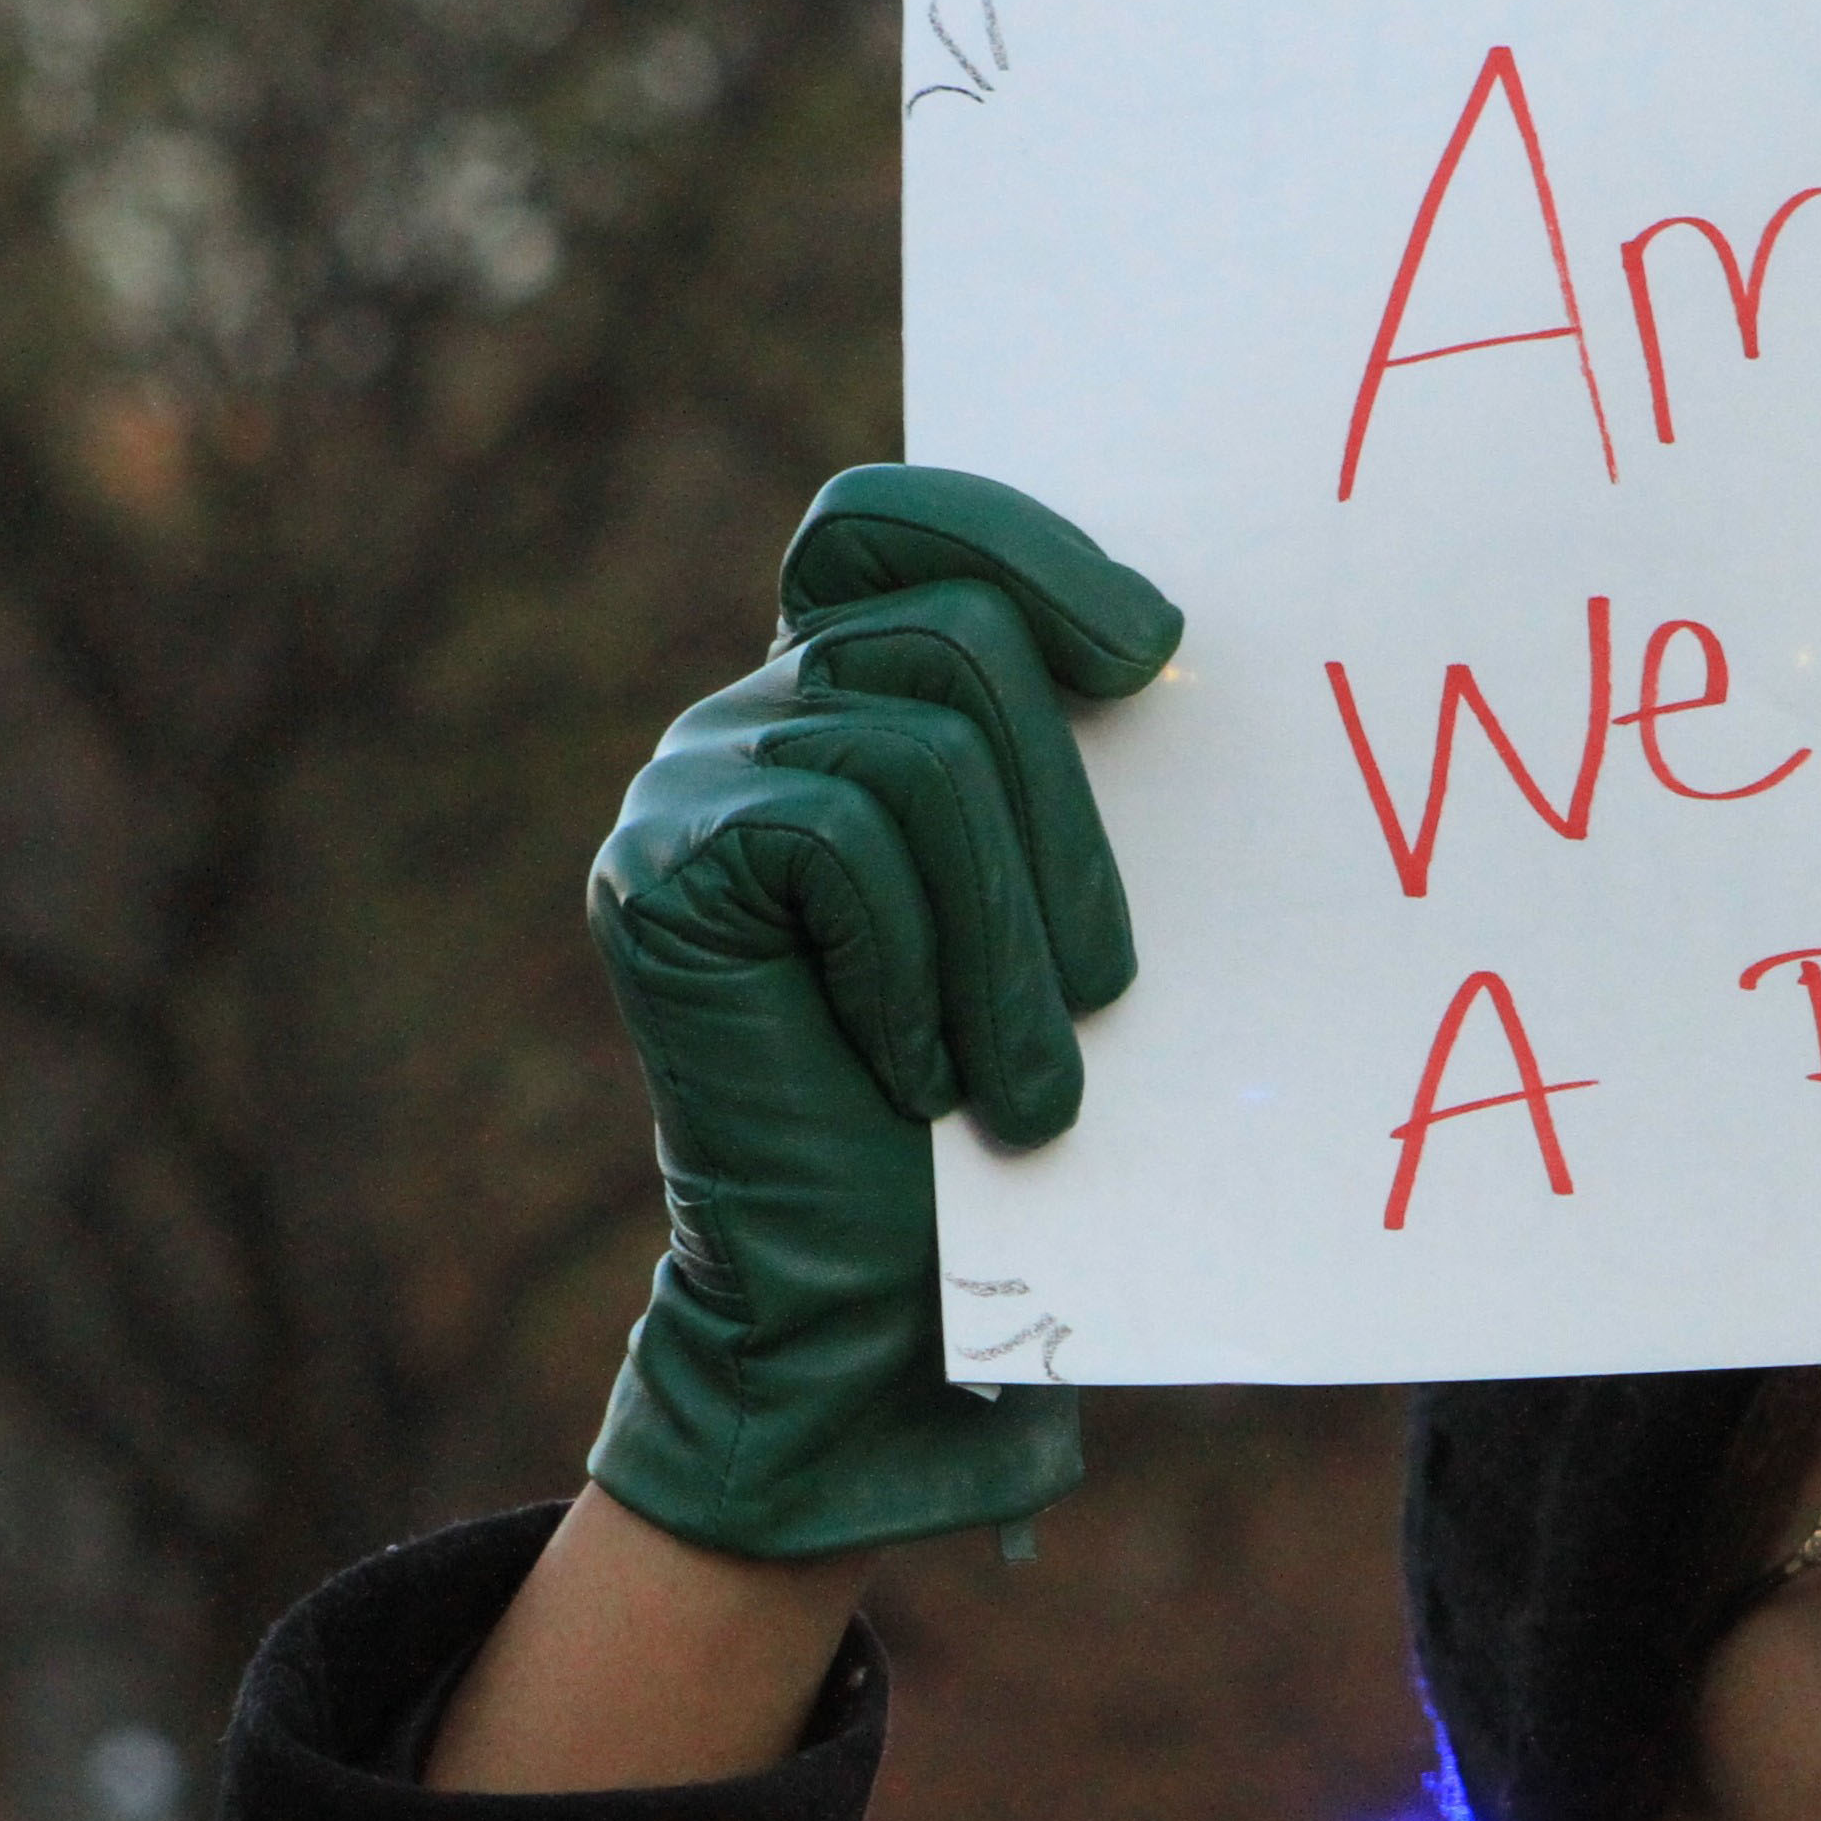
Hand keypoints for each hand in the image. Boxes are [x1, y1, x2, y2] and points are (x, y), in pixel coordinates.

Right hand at [583, 469, 1182, 1558]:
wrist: (871, 1301)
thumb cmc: (987, 1110)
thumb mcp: (1047, 903)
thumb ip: (1054, 761)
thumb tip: (1162, 637)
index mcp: (846, 695)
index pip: (895, 519)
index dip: (1021, 543)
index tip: (1149, 652)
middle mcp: (753, 713)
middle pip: (951, 634)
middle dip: (1067, 822)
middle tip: (1109, 999)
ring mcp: (691, 783)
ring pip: (918, 749)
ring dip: (1010, 936)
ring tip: (1028, 1084)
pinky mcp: (658, 872)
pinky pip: (838, 836)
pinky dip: (913, 966)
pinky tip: (910, 1077)